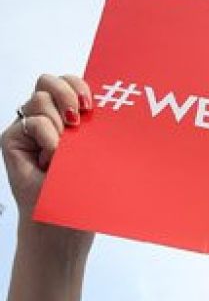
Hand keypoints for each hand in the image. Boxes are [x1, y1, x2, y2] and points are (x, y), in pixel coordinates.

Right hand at [2, 74, 95, 248]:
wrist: (62, 220)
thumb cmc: (82, 190)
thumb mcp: (95, 154)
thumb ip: (95, 128)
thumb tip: (103, 106)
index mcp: (70, 118)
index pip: (70, 83)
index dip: (80, 86)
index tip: (93, 105)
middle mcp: (48, 118)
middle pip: (49, 80)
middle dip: (67, 91)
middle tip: (79, 116)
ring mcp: (30, 128)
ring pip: (39, 99)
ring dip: (58, 123)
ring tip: (64, 150)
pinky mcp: (13, 138)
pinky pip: (32, 121)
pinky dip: (47, 137)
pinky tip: (53, 158)